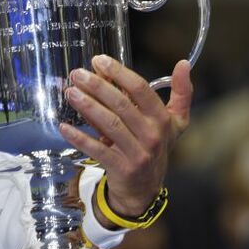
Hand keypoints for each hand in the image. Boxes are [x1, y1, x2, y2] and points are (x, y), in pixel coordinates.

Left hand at [59, 56, 192, 221]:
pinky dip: (80, 138)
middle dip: (97, 86)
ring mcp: (138, 153)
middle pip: (122, 104)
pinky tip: (65, 127)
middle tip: (77, 74)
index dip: (119, 72)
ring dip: (88, 106)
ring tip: (70, 92)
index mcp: (163, 119)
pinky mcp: (122, 168)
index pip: (141, 89)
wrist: (145, 188)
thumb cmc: (155, 146)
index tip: (99, 60)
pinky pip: (98, 150)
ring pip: (110, 124)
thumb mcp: (174, 121)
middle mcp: (153, 135)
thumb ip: (180, 92)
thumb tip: (184, 63)